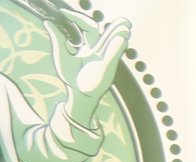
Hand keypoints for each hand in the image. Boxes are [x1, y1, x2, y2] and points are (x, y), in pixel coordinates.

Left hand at [50, 12, 131, 126]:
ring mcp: (104, 59)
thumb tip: (48, 22)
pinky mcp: (107, 68)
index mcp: (88, 46)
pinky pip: (113, 55)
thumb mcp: (61, 55)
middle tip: (122, 21)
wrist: (78, 93)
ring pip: (113, 43)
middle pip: (106, 35)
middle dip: (113, 27)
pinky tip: (122, 39)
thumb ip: (58, 38)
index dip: (78, 18)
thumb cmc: (70, 76)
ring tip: (125, 26)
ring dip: (119, 34)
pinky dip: (117, 47)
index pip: (87, 27)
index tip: (65, 13)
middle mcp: (98, 51)